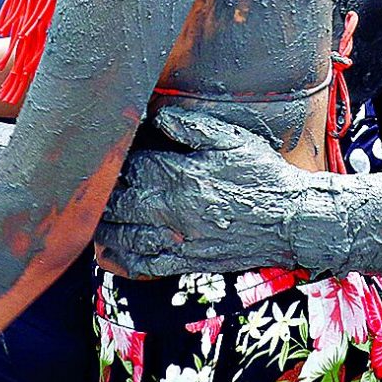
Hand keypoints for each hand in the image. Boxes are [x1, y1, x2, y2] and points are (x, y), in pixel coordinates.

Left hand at [100, 110, 310, 275]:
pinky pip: (146, 264)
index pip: (132, 166)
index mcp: (181, 175)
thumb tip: (156, 117)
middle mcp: (173, 209)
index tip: (106, 156)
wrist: (293, 220)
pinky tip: (108, 254)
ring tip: (91, 219)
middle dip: (102, 196)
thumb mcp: (232, 139)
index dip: (117, 161)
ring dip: (103, 228)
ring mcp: (179, 238)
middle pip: (120, 203)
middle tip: (87, 189)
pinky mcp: (188, 260)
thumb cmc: (263, 176)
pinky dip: (122, 260)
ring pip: (125, 236)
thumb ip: (191, 126)